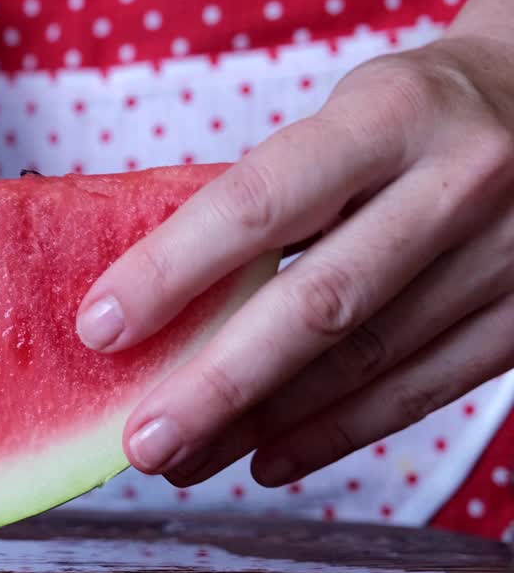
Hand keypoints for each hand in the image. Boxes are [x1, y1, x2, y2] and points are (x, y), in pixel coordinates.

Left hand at [75, 0, 513, 488]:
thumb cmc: (412, 114)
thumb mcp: (345, 114)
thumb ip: (271, 193)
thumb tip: (155, 295)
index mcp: (389, 114)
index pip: (259, 203)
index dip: (172, 271)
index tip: (100, 327)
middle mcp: (458, 182)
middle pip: (319, 305)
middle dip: (217, 383)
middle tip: (141, 438)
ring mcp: (507, 254)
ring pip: (366, 362)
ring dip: (264, 423)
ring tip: (183, 459)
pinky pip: (422, 390)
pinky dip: (336, 432)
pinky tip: (266, 458)